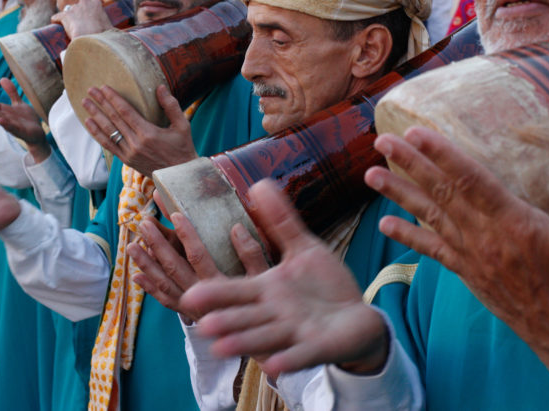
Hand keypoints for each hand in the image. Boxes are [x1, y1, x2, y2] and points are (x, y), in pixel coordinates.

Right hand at [0, 78, 49, 160]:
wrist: (38, 133)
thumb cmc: (26, 119)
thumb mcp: (18, 103)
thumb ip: (11, 92)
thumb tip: (2, 78)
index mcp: (5, 111)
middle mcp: (7, 118)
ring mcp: (13, 125)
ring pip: (0, 119)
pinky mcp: (21, 131)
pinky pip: (13, 127)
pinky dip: (7, 124)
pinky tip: (1, 120)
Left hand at [50, 0, 112, 40]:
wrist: (90, 37)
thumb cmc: (103, 33)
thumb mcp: (110, 27)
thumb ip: (109, 26)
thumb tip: (116, 34)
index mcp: (96, 3)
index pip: (94, 2)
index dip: (92, 11)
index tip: (92, 17)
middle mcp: (84, 2)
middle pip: (80, 6)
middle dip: (80, 13)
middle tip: (81, 23)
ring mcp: (74, 8)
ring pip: (69, 10)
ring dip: (70, 17)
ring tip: (69, 27)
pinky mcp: (65, 15)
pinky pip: (58, 16)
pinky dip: (56, 19)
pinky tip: (55, 22)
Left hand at [82, 84, 196, 176]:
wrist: (179, 176)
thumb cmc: (183, 149)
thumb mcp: (183, 126)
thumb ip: (171, 106)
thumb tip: (159, 87)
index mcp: (148, 133)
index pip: (125, 111)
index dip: (113, 98)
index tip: (103, 87)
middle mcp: (135, 143)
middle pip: (113, 119)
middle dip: (101, 103)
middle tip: (90, 90)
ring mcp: (129, 153)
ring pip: (108, 131)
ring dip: (95, 115)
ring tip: (85, 103)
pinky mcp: (126, 160)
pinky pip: (108, 145)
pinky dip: (97, 133)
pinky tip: (89, 123)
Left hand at [128, 192, 268, 322]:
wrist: (259, 340)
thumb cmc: (265, 307)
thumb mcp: (266, 279)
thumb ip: (252, 254)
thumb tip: (236, 228)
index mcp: (220, 285)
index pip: (198, 256)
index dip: (186, 235)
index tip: (175, 215)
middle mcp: (202, 297)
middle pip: (174, 267)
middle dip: (157, 244)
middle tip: (143, 224)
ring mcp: (192, 307)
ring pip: (164, 283)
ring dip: (146, 264)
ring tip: (131, 245)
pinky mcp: (189, 313)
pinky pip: (165, 300)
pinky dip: (150, 289)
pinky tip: (137, 277)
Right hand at [179, 181, 388, 377]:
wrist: (357, 318)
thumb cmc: (323, 286)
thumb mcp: (302, 248)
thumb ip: (281, 220)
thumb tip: (258, 183)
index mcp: (265, 291)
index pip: (230, 289)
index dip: (208, 286)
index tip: (191, 295)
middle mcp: (272, 314)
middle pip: (241, 316)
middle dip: (220, 315)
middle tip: (192, 310)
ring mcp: (293, 334)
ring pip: (263, 338)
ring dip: (242, 340)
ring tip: (219, 346)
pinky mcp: (317, 349)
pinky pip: (299, 356)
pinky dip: (287, 361)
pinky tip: (272, 366)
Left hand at [365, 129, 548, 381]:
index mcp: (515, 224)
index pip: (470, 180)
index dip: (441, 154)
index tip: (415, 132)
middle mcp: (486, 239)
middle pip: (441, 194)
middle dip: (409, 165)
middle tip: (381, 140)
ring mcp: (473, 259)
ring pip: (430, 219)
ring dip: (399, 195)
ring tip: (370, 175)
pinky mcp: (470, 275)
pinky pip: (433, 252)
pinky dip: (407, 237)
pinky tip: (384, 224)